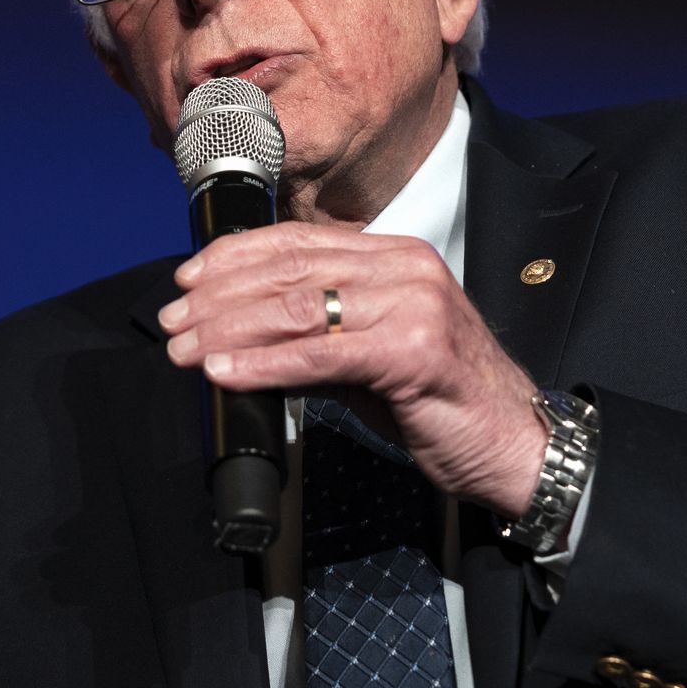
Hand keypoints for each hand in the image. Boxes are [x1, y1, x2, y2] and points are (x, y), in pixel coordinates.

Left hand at [157, 222, 547, 516]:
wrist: (513, 445)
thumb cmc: (442, 404)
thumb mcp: (370, 357)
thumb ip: (316, 337)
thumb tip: (238, 337)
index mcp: (395, 258)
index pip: (299, 242)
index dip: (235, 257)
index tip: (188, 279)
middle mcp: (405, 269)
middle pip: (290, 270)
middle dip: (219, 295)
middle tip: (173, 320)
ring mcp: (414, 305)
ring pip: (297, 308)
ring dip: (228, 329)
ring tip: (186, 348)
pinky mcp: (414, 351)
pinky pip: (321, 355)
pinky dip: (264, 364)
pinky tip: (227, 373)